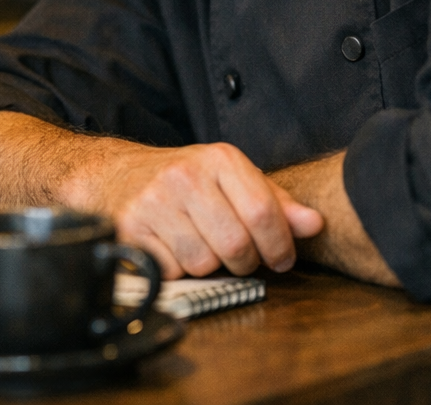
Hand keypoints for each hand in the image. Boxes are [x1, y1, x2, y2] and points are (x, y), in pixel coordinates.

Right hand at [70, 141, 323, 277]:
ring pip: (205, 264)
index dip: (279, 246)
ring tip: (199, 246)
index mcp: (219, 159)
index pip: (265, 212)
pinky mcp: (131, 227)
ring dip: (207, 266)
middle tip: (237, 257)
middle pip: (237, 246)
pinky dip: (177, 270)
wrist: (115, 175)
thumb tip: (315, 224)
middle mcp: (185, 175)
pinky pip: (172, 271)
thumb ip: (275, 202)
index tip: (281, 259)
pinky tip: (171, 248)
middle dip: (244, 262)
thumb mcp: (230, 179)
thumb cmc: (183, 181)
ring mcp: (155, 201)